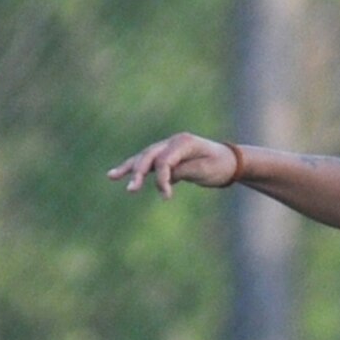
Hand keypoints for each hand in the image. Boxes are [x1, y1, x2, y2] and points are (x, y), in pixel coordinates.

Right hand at [108, 132, 238, 197]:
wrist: (228, 160)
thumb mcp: (205, 170)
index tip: (166, 197)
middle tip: (131, 190)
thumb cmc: (219, 165)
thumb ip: (184, 171)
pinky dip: (134, 169)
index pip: (164, 160)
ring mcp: (167, 148)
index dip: (162, 179)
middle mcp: (172, 142)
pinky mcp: (165, 157)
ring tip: (111, 176)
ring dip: (129, 168)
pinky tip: (115, 175)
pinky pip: (147, 163)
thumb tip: (165, 177)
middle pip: (149, 156)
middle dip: (138, 173)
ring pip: (143, 157)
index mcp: (183, 142)